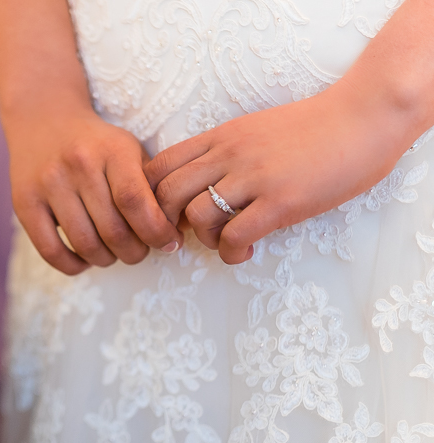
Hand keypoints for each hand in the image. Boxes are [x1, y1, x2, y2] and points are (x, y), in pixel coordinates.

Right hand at [7, 109, 182, 274]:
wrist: (43, 117)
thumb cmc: (96, 143)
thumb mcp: (129, 150)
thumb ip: (152, 186)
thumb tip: (175, 231)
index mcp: (112, 150)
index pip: (136, 202)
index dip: (156, 232)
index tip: (168, 243)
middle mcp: (78, 165)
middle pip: (113, 230)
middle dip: (134, 252)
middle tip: (139, 251)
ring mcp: (47, 184)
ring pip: (85, 244)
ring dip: (107, 260)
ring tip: (113, 254)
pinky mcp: (23, 202)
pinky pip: (51, 250)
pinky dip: (73, 265)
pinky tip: (85, 259)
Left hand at [146, 82, 412, 264]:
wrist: (364, 117)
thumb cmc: (312, 128)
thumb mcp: (252, 130)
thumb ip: (222, 153)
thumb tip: (197, 188)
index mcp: (219, 137)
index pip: (157, 167)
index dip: (151, 199)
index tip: (167, 216)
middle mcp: (228, 155)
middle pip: (165, 195)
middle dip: (167, 226)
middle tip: (186, 240)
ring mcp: (253, 177)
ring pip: (196, 218)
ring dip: (204, 240)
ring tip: (225, 241)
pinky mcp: (280, 201)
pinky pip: (233, 236)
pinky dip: (230, 252)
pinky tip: (245, 251)